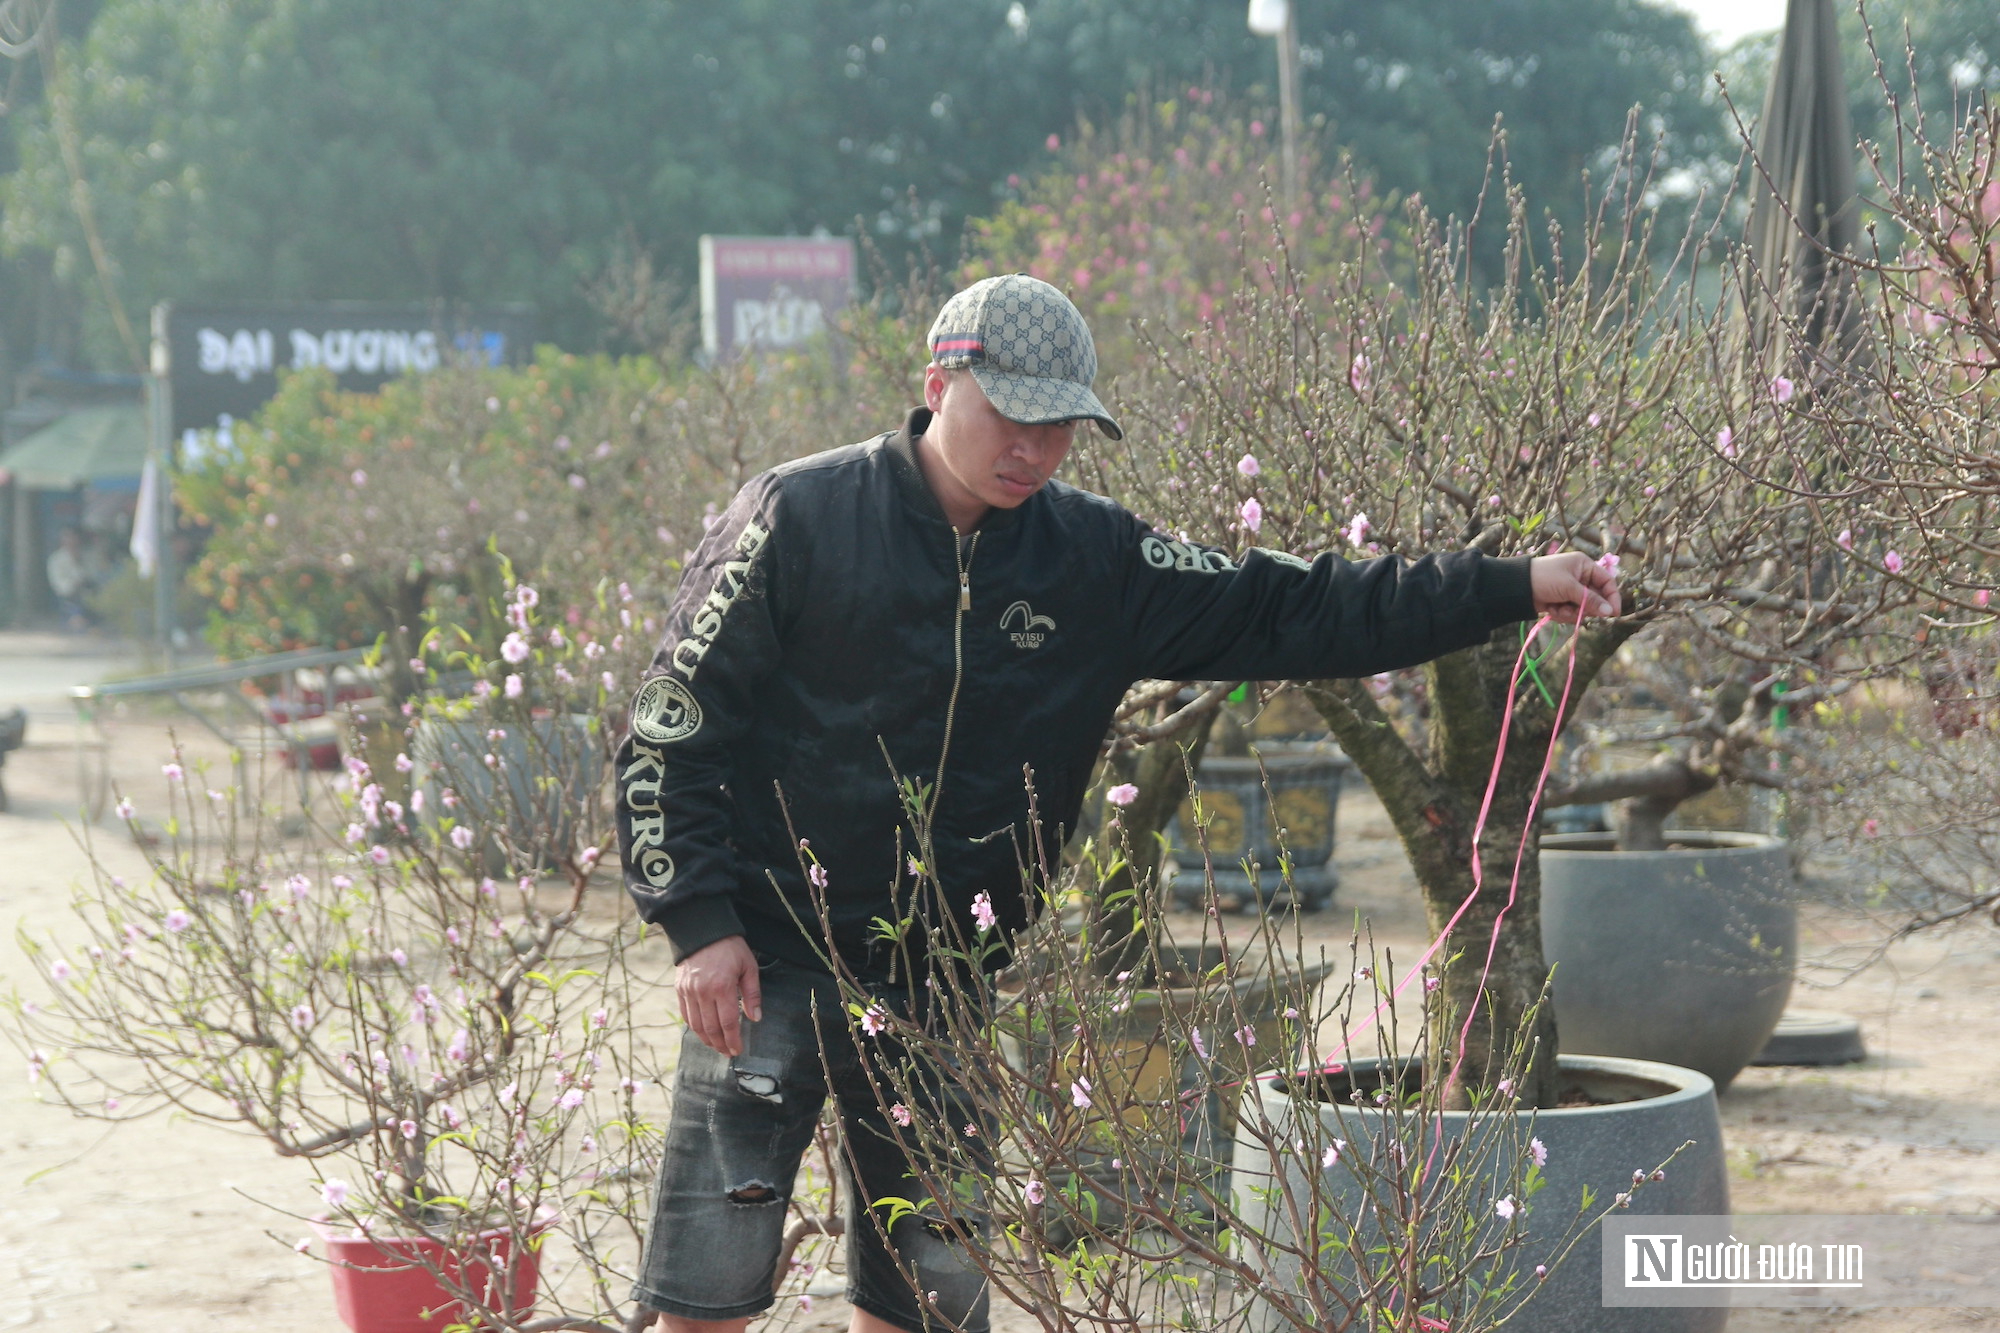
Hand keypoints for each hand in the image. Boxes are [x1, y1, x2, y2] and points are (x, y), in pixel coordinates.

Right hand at [676, 935, 761, 1055]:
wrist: (703, 930)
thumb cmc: (730, 948)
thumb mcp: (748, 967)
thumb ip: (752, 994)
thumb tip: (755, 1018)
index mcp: (722, 987)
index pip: (727, 1023)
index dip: (733, 1040)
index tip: (738, 1050)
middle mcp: (703, 992)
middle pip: (711, 1028)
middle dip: (720, 1044)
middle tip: (728, 1053)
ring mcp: (689, 991)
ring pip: (696, 1025)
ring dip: (707, 1040)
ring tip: (717, 1046)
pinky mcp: (679, 989)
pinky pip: (686, 1015)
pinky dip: (694, 1027)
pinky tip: (703, 1033)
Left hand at [1529, 553, 1621, 624]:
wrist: (1517, 587)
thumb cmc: (1544, 578)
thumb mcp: (1569, 587)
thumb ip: (1590, 600)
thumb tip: (1610, 612)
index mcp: (1584, 566)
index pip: (1607, 582)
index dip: (1612, 597)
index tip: (1613, 613)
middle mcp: (1580, 577)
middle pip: (1596, 599)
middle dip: (1585, 607)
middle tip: (1575, 609)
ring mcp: (1570, 590)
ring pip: (1583, 608)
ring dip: (1571, 612)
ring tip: (1558, 608)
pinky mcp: (1561, 601)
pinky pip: (1571, 612)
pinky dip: (1562, 614)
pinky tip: (1551, 609)